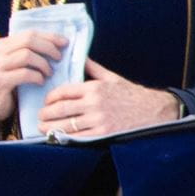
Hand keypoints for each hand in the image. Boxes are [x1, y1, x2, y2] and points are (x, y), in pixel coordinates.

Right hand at [0, 28, 66, 136]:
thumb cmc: (9, 84)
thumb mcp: (16, 64)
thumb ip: (28, 53)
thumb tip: (56, 45)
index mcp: (2, 45)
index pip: (29, 33)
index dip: (49, 37)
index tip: (64, 43)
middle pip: (28, 41)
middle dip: (48, 48)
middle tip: (59, 58)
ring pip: (27, 55)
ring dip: (43, 64)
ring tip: (49, 73)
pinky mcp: (1, 80)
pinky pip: (25, 73)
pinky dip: (37, 77)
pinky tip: (41, 82)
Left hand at [37, 61, 180, 140]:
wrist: (155, 111)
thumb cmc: (132, 94)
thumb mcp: (112, 78)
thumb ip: (93, 69)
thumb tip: (79, 56)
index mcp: (94, 88)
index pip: (62, 92)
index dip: (49, 98)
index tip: (46, 102)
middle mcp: (94, 103)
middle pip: (60, 109)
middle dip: (46, 114)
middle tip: (39, 117)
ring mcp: (99, 119)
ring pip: (66, 124)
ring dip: (50, 128)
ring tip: (43, 128)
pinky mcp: (104, 133)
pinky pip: (79, 137)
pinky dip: (66, 138)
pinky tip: (58, 138)